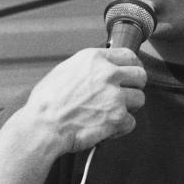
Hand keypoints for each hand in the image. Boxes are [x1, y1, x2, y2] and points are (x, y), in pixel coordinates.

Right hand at [22, 47, 146, 153]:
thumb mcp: (65, 71)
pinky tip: (107, 128)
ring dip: (129, 108)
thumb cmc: (46, 102)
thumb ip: (88, 68)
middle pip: (140, 76)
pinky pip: (131, 122)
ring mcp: (115, 95)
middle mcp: (108, 74)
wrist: (43, 125)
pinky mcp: (117, 117)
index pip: (129, 55)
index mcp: (94, 59)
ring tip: (111, 113)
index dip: (133, 66)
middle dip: (135, 86)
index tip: (131, 74)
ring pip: (140, 99)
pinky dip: (121, 128)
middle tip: (126, 95)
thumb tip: (99, 70)